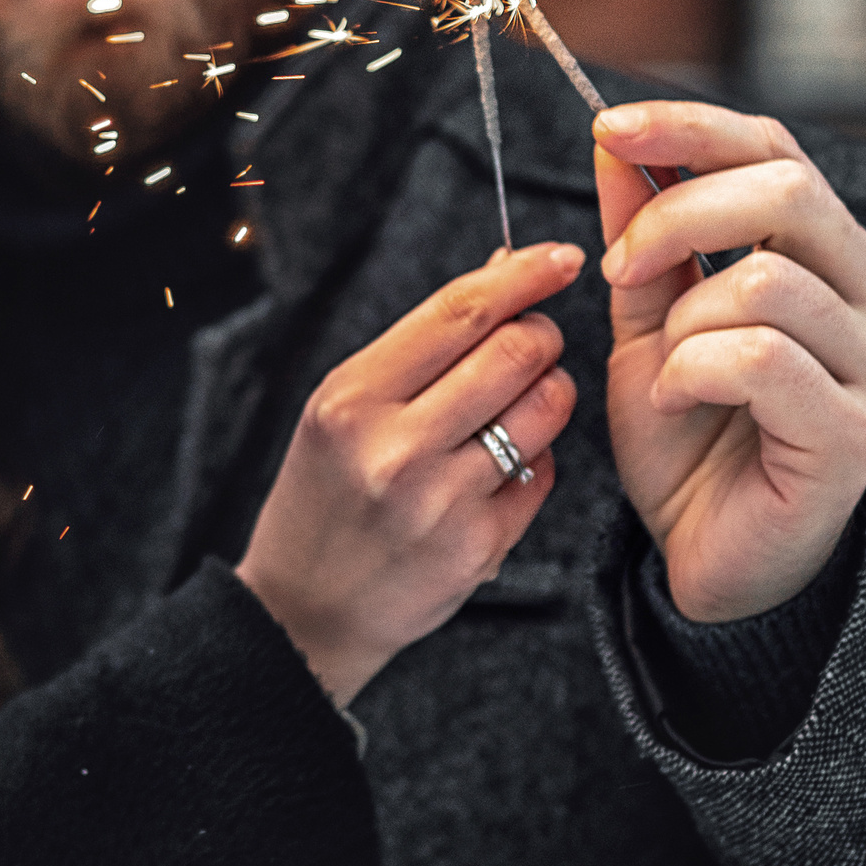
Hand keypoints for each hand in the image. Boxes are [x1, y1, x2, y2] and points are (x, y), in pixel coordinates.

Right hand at [235, 242, 581, 707]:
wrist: (304, 608)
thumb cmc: (327, 492)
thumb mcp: (344, 407)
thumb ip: (422, 344)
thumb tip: (502, 268)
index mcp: (352, 399)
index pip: (458, 314)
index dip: (523, 276)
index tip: (561, 257)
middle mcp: (394, 448)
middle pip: (514, 354)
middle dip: (542, 335)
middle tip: (534, 342)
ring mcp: (440, 502)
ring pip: (544, 411)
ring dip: (550, 393)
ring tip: (521, 404)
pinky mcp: (478, 549)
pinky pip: (544, 476)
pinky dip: (537, 460)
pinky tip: (501, 469)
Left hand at [592, 103, 865, 621]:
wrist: (706, 554)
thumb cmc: (689, 435)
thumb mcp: (646, 318)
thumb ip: (639, 232)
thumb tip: (611, 141)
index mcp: (833, 258)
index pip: (778, 149)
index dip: (691, 127)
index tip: (607, 127)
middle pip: (788, 190)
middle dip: (676, 215)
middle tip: (617, 270)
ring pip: (766, 280)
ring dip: (682, 320)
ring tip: (664, 369)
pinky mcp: (854, 432)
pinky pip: (760, 359)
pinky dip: (692, 372)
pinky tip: (678, 402)